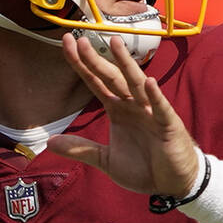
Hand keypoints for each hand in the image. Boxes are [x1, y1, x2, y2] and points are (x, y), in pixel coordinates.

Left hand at [48, 33, 198, 196]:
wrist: (172, 183)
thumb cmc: (143, 168)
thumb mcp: (105, 160)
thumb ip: (80, 148)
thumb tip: (49, 142)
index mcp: (117, 109)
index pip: (95, 82)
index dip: (81, 64)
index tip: (67, 44)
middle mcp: (132, 105)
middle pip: (111, 77)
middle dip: (96, 59)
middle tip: (80, 40)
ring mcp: (151, 112)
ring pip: (136, 84)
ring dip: (125, 64)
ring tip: (115, 42)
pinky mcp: (168, 125)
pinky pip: (161, 108)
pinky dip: (155, 96)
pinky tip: (148, 82)